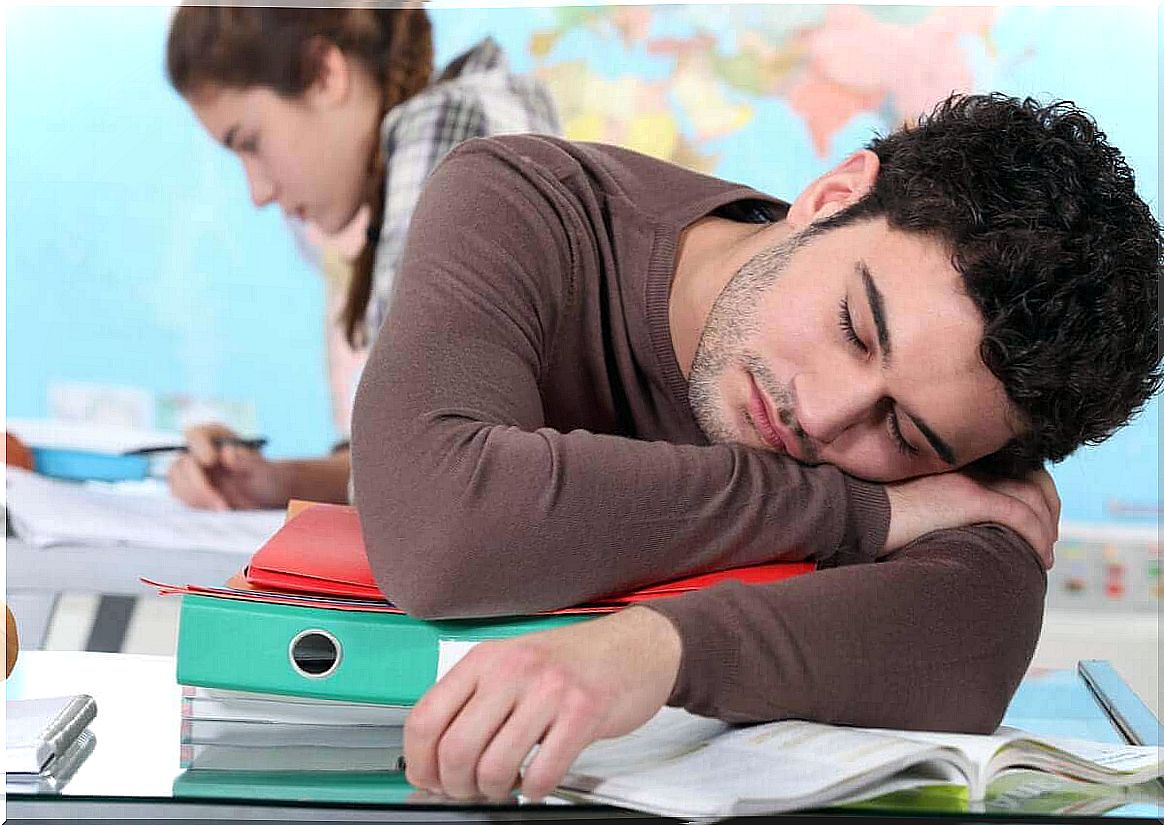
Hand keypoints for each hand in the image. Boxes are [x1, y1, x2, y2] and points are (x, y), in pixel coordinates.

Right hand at [166, 423, 286, 509]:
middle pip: (183, 462)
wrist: (265, 498)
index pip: (196, 434)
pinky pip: (180, 495)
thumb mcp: (263, 470)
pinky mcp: (188, 488)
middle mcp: (199, 451)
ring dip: (196, 497)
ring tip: (222, 508)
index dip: (200, 445)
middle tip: (219, 501)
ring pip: (177, 481)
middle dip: (199, 484)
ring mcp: (191, 470)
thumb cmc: (266, 478)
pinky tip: (216, 509)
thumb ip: (247, 461)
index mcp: (216, 437)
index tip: (211, 460)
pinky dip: (196, 504)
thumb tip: (227, 453)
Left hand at [403, 606, 681, 801]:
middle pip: (455, 749)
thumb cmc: (573, 661)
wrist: (637, 646)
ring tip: (508, 784)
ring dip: (495, 791)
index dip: (420, 762)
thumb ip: (474, 701)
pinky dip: (535, 789)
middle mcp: (512, 669)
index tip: (429, 779)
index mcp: (485, 659)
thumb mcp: (512, 664)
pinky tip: (539, 778)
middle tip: (471, 789)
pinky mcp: (583, 713)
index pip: (425, 717)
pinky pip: (543, 772)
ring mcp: (548, 690)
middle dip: (457, 785)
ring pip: (495, 767)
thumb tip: (435, 757)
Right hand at [884, 467, 1059, 567]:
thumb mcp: (921, 504)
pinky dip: (1036, 536)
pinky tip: (1039, 555)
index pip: (1015, 470)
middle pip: (1034, 479)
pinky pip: (1020, 515)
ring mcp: (972, 480)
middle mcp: (971, 466)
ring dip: (1046, 529)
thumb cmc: (880, 516)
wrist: (861, 512)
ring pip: (1032, 498)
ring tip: (1044, 555)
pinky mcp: (970, 498)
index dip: (1036, 493)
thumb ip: (947, 507)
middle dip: (1050, 511)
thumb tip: (962, 531)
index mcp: (961, 465)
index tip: (1038, 521)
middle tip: (1048, 540)